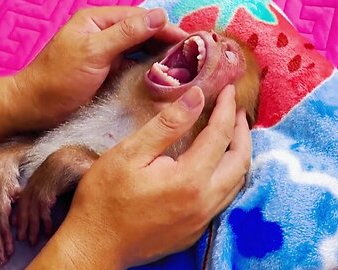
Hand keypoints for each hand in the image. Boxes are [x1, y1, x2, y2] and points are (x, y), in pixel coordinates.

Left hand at [12, 6, 186, 130]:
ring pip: (139, 48)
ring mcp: (105, 52)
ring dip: (159, 54)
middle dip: (166, 40)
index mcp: (97, 20)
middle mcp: (103, 32)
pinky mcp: (106, 71)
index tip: (190, 40)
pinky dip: (147, 67)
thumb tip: (159, 15)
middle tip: (193, 54)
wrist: (34, 106)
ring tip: (184, 64)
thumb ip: (126, 33)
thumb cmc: (59, 78)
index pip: (140, 18)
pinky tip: (162, 74)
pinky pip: (132, 64)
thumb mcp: (93, 52)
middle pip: (142, 31)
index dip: (165, 27)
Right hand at [28, 85, 250, 268]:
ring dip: (239, 155)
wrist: (95, 246)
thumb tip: (197, 97)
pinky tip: (217, 167)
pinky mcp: (195, 231)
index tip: (229, 91)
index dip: (225, 109)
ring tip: (233, 134)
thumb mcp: (130, 153)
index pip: (219, 135)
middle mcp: (204, 202)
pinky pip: (225, 199)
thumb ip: (167, 125)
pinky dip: (229, 176)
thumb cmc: (104, 197)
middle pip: (240, 161)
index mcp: (189, 179)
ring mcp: (202, 220)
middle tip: (236, 111)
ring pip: (237, 183)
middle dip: (242, 132)